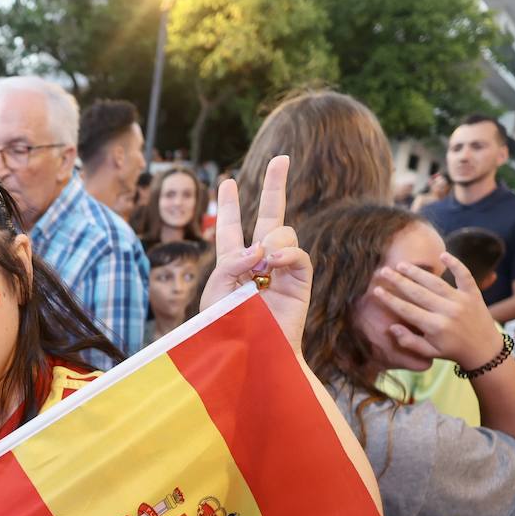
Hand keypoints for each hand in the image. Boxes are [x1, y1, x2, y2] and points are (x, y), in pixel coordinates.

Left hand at [200, 156, 310, 350]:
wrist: (252, 357)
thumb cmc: (227, 331)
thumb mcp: (214, 294)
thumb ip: (229, 264)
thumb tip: (260, 248)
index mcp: (232, 265)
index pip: (230, 229)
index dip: (229, 206)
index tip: (227, 183)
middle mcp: (259, 263)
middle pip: (269, 215)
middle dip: (276, 186)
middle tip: (282, 158)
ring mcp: (282, 270)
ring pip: (282, 232)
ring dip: (269, 243)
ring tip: (261, 267)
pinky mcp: (300, 282)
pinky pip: (298, 254)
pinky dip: (286, 253)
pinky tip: (274, 263)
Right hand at [373, 252, 503, 370]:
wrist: (486, 351)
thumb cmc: (453, 351)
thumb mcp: (429, 353)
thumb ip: (409, 342)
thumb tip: (391, 328)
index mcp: (435, 327)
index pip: (407, 310)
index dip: (390, 299)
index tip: (376, 290)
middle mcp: (447, 311)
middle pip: (418, 293)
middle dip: (398, 281)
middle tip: (383, 271)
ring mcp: (461, 301)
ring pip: (435, 282)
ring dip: (417, 272)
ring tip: (401, 264)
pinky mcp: (474, 294)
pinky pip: (465, 276)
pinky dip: (456, 264)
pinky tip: (443, 254)